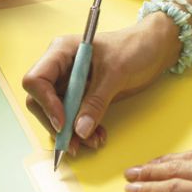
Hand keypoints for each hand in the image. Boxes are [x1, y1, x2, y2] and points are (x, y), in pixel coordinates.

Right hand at [22, 13, 179, 153]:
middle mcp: (60, 68)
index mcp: (61, 52)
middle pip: (40, 101)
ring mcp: (70, 83)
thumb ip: (96, 102)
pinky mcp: (82, 96)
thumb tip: (80, 130)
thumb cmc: (135, 48)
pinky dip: (83, 130)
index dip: (45, 103)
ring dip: (71, 132)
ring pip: (57, 114)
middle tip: (75, 143)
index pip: (36, 80)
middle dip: (56, 124)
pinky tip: (98, 135)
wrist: (155, 48)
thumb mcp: (116, 74)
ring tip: (94, 141)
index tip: (64, 122)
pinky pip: (74, 118)